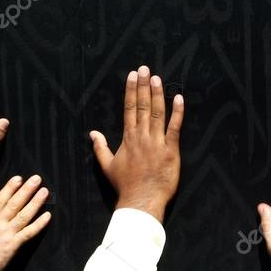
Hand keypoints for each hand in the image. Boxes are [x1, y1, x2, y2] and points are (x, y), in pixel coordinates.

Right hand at [0, 175, 50, 270]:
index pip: (0, 199)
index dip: (11, 187)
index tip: (19, 178)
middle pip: (14, 203)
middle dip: (26, 190)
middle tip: (37, 179)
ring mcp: (6, 234)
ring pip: (23, 215)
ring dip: (35, 202)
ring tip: (45, 192)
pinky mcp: (12, 246)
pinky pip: (29, 233)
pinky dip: (39, 224)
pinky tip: (47, 216)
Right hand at [89, 66, 183, 221]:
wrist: (140, 201)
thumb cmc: (125, 186)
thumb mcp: (107, 166)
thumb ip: (100, 147)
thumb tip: (92, 133)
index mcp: (128, 138)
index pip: (129, 109)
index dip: (131, 90)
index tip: (132, 76)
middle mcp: (141, 137)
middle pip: (142, 106)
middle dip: (143, 86)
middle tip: (145, 68)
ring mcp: (156, 143)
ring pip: (157, 113)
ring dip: (157, 94)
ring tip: (157, 78)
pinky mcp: (170, 151)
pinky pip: (174, 128)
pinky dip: (177, 113)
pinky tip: (178, 98)